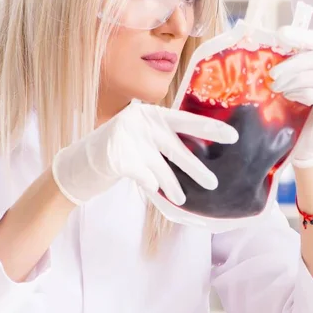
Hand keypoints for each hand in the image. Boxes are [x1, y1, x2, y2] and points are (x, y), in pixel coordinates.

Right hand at [52, 100, 238, 205]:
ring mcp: (127, 136)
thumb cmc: (119, 153)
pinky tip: (154, 190)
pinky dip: (150, 184)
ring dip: (173, 184)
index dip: (209, 128)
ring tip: (182, 198)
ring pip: (160, 166)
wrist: (80, 163)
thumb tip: (199, 158)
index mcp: (152, 114)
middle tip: (214, 182)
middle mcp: (141, 122)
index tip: (233, 136)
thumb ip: (165, 146)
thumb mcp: (144, 143)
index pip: (185, 120)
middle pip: (176, 147)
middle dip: (196, 166)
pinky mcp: (116, 154)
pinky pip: (143, 176)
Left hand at [269, 26, 312, 167]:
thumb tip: (261, 46)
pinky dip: (305, 94)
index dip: (303, 34)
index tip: (281, 33)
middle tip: (273, 74)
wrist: (303, 142)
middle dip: (297, 62)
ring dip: (299, 79)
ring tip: (279, 88)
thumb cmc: (294, 108)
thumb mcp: (288, 82)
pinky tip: (290, 97)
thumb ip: (284, 66)